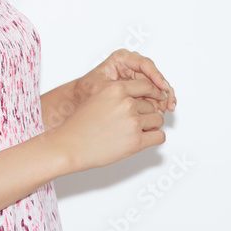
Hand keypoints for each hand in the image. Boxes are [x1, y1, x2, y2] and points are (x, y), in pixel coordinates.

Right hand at [48, 78, 166, 173]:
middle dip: (148, 113)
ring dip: (152, 125)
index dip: (154, 93)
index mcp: (116, 89)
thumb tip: (137, 98)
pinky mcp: (136, 142)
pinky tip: (144, 139)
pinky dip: (155, 138)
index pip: (147, 85)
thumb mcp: (97, 98)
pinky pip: (159, 136)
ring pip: (158, 120)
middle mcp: (127, 103)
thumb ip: (118, 95)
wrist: (70, 145)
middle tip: (138, 121)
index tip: (157, 98)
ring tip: (139, 131)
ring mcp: (133, 122)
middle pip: (152, 105)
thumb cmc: (80, 125)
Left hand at [75, 49, 175, 115]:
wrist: (80, 97)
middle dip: (163, 89)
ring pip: (157, 84)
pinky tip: (164, 110)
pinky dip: (160, 101)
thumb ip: (121, 90)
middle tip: (167, 102)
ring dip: (164, 97)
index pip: (144, 64)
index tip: (162, 87)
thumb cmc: (87, 89)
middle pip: (154, 75)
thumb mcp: (102, 88)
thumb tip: (139, 97)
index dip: (156, 76)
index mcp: (122, 58)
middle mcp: (132, 65)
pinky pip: (154, 93)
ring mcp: (137, 77)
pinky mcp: (140, 88)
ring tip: (168, 108)